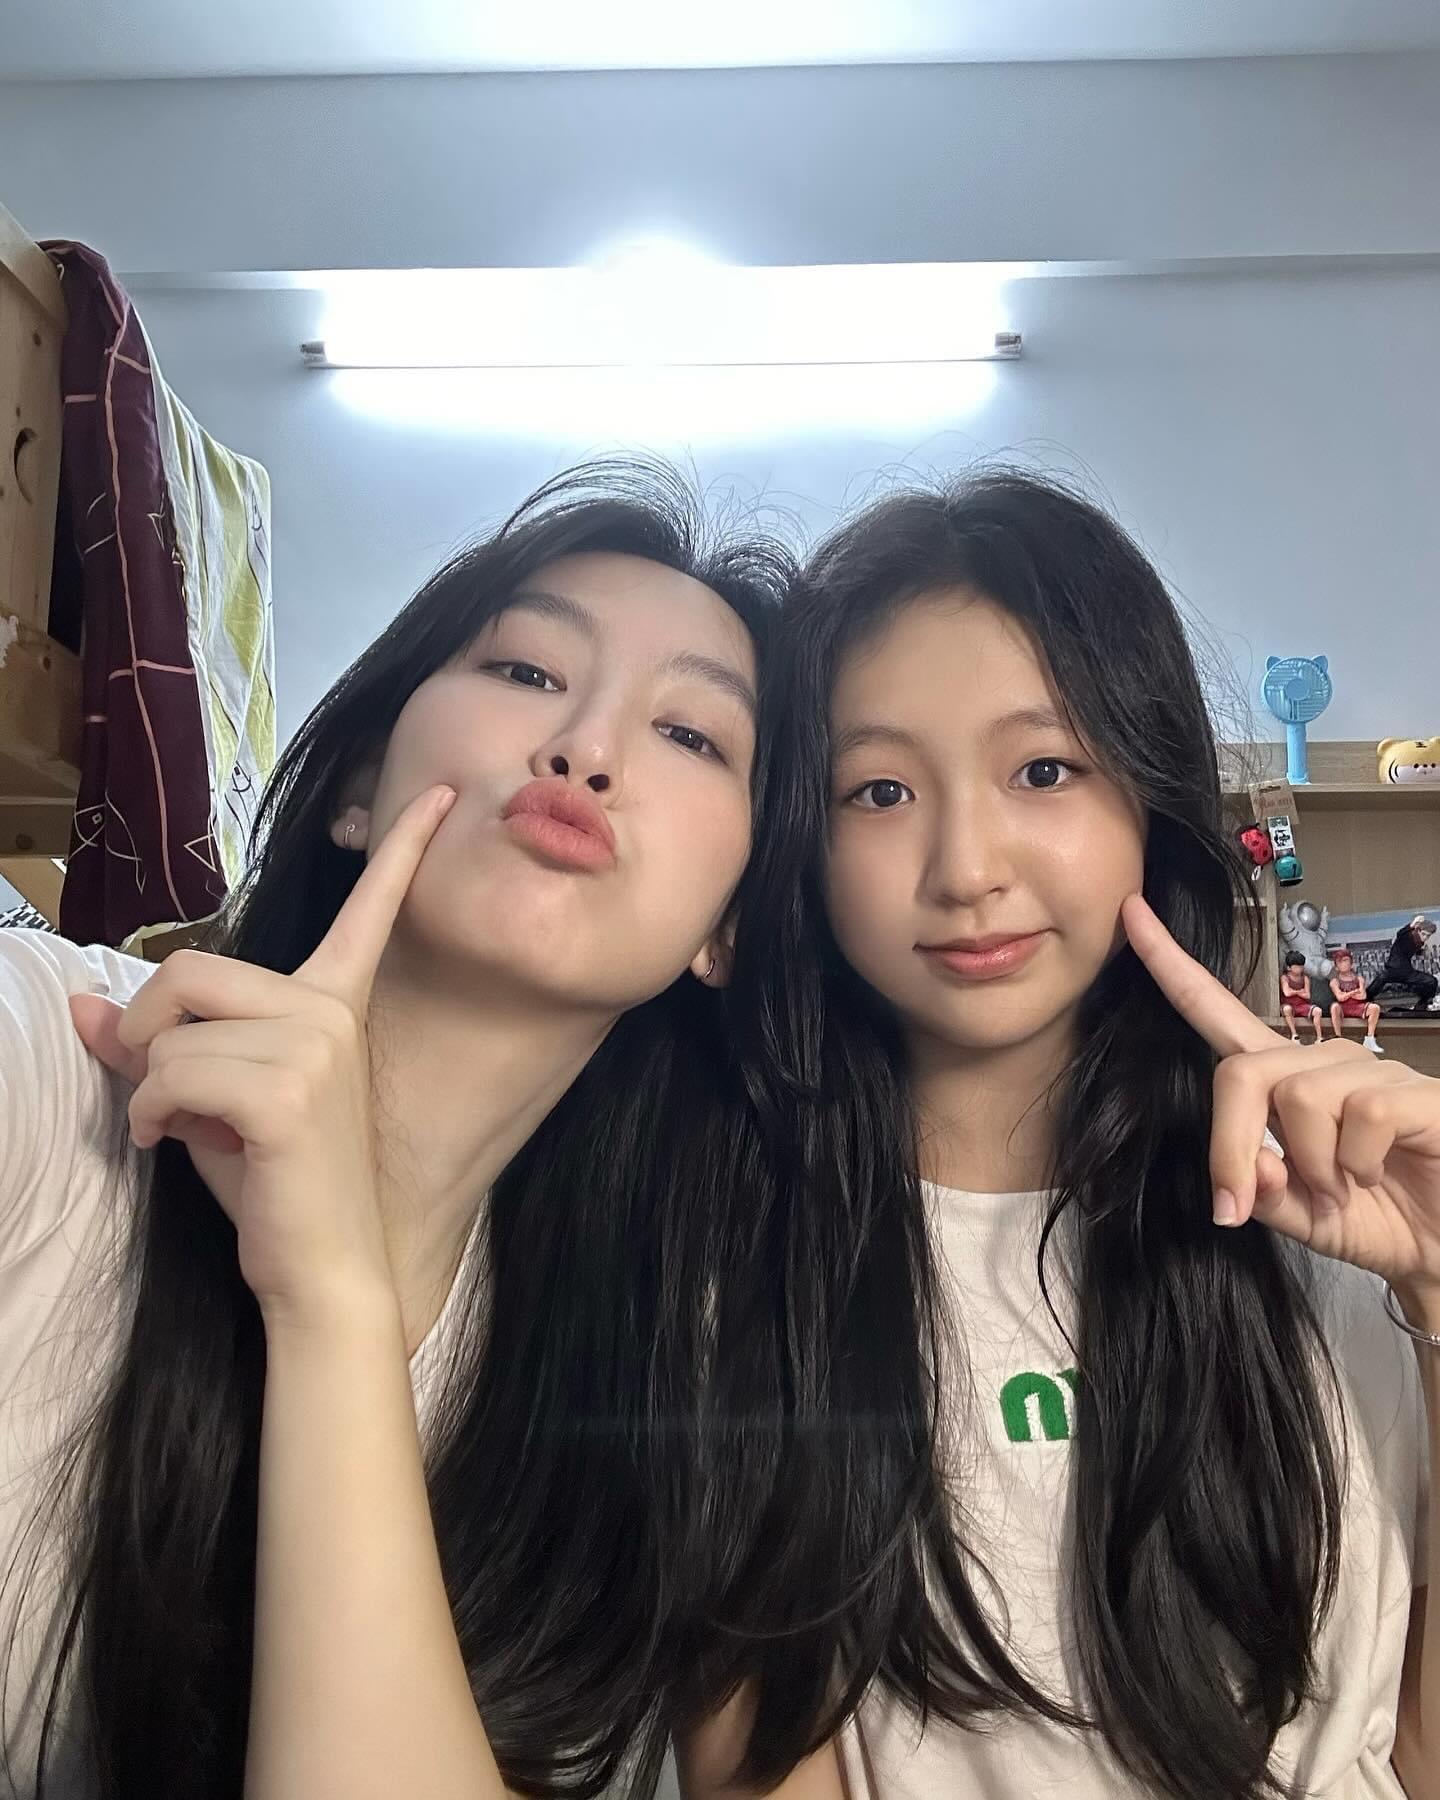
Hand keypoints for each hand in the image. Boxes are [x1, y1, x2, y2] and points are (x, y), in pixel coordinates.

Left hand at [70, 785, 455, 1324]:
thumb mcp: (205, 1098)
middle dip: (147, 1031)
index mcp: (335, 1003)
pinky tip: (171, 1145)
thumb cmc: (271, 1181)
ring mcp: (318, 1044)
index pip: (371, 911)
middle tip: (162, 1091)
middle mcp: (333, 1011)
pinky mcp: (290, 1088)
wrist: (320, 1266)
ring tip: (177, 1129)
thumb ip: (151, 1044)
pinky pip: (173, 1071)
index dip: (403, 850)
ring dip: (148, 1086)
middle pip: (190, 969)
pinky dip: (148, 1113)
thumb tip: (81, 1003)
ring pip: (174, 1028)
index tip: (439, 793)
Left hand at [1122, 893, 1439, 1330]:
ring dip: (1315, 1168)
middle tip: (1252, 1203)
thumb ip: (1262, 1190)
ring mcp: (1369, 1070)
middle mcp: (1319, 1060)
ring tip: (1347, 1187)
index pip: (1214, 1011)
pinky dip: (1357, 1165)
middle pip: (1240, 1074)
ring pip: (1299, 1099)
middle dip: (1232, 1149)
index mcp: (1280, 1079)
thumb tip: (1250, 1167)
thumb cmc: (1375, 1219)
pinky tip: (1379, 1174)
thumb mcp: (1300, 1214)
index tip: (1129, 912)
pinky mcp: (1411, 1091)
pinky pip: (1359, 1115)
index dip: (1170, 964)